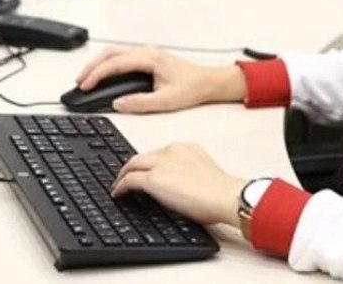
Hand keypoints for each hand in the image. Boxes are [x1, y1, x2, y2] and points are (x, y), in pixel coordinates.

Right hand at [75, 46, 245, 112]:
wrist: (209, 82)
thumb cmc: (193, 88)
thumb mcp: (166, 100)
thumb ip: (141, 102)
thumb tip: (118, 103)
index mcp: (150, 58)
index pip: (115, 63)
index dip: (97, 74)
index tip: (84, 85)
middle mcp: (147, 52)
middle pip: (111, 53)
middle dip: (91, 66)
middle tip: (79, 82)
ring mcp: (147, 54)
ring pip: (115, 53)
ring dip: (98, 64)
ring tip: (86, 79)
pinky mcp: (148, 59)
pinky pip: (122, 57)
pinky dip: (108, 64)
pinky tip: (103, 76)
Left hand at [112, 142, 246, 225]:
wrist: (224, 196)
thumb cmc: (221, 192)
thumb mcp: (203, 174)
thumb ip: (188, 174)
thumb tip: (178, 189)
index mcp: (186, 148)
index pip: (159, 153)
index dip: (148, 164)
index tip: (144, 171)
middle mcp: (172, 150)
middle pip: (143, 157)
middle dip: (132, 167)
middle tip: (125, 177)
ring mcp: (161, 163)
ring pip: (133, 165)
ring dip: (123, 175)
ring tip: (118, 186)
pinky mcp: (152, 179)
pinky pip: (129, 180)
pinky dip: (120, 187)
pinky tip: (118, 194)